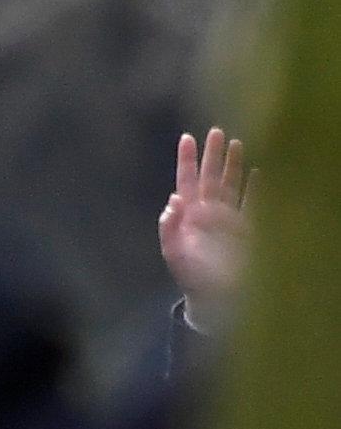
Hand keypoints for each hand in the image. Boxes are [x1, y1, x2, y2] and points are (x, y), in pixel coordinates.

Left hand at [161, 127, 251, 306]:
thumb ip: (169, 228)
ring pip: (232, 185)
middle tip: (216, 130)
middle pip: (211, 177)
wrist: (213, 297)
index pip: (187, 182)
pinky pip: (253, 204)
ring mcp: (229, 219)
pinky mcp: (248, 229)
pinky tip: (259, 173)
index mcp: (189, 215)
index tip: (187, 137)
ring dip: (234, 166)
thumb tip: (172, 200)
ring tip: (236, 143)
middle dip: (213, 155)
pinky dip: (256, 189)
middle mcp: (209, 212)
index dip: (187, 161)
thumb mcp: (174, 252)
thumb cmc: (190, 275)